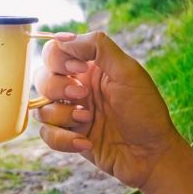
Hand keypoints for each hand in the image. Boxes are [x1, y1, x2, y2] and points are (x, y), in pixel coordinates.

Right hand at [33, 31, 184, 189]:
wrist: (151, 155)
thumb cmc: (145, 111)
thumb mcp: (128, 71)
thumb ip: (97, 46)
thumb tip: (63, 38)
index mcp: (89, 68)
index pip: (54, 52)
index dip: (59, 59)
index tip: (80, 69)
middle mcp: (76, 87)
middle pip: (41, 78)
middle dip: (57, 87)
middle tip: (83, 96)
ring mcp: (70, 113)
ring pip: (41, 107)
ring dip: (61, 114)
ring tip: (88, 121)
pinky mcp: (68, 136)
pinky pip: (46, 134)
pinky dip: (62, 139)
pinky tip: (87, 143)